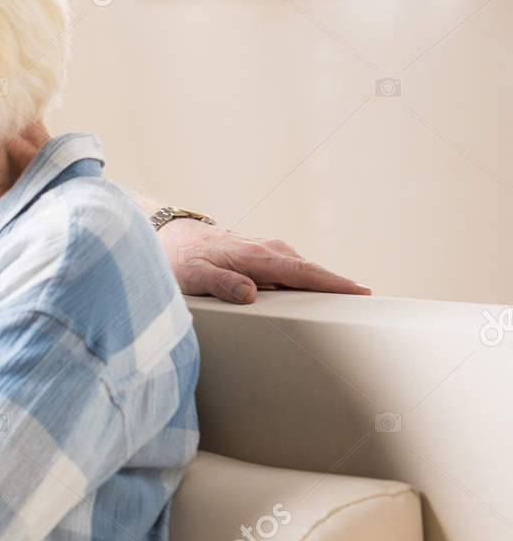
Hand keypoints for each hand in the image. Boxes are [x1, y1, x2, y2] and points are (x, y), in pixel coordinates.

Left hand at [158, 218, 370, 303]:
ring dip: (326, 284)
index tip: (360, 292)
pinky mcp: (264, 256)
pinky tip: (319, 296)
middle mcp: (268, 250)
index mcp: (256, 256)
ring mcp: (268, 251)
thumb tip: (251, 294)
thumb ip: (220, 284)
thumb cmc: (180, 260)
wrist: (171, 236)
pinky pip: (293, 270)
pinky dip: (309, 280)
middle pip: (311, 271)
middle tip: (369, 304)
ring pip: (303, 270)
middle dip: (340, 285)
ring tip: (352, 304)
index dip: (331, 283)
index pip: (301, 272)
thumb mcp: (193, 277)